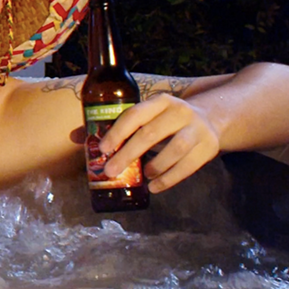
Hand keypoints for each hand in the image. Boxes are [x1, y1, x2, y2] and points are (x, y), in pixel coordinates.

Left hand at [97, 93, 221, 192]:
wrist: (211, 118)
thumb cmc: (166, 120)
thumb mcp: (146, 115)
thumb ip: (114, 125)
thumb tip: (76, 137)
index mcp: (160, 102)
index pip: (135, 115)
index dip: (118, 131)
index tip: (102, 148)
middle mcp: (180, 112)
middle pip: (151, 134)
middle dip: (128, 154)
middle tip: (110, 171)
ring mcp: (197, 129)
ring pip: (175, 149)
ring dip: (154, 165)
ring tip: (141, 176)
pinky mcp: (209, 147)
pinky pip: (188, 166)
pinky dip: (170, 179)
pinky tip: (155, 187)